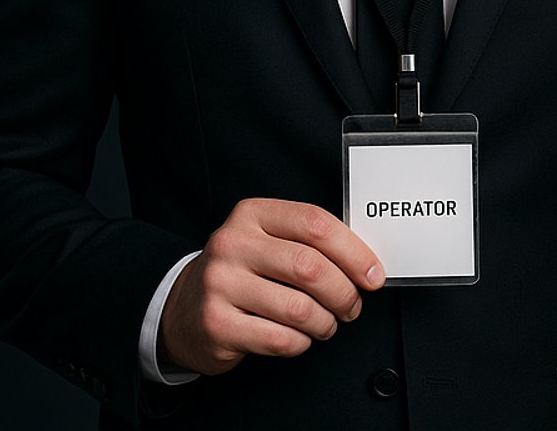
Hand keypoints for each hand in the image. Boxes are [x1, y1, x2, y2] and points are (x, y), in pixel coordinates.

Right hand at [160, 198, 382, 374]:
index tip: (374, 275)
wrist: (182, 310)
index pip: (315, 224)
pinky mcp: (216, 324)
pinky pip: (280, 339)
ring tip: (326, 323)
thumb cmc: (243, 273)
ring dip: (326, 322)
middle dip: (344, 292)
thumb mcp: (268, 241)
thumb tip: (367, 263)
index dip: (354, 251)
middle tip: (352, 306)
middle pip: (310, 267)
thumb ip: (310, 242)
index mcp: (252, 214)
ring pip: (299, 308)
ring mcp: (219, 284)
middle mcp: (232, 244)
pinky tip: (298, 338)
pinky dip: (301, 343)